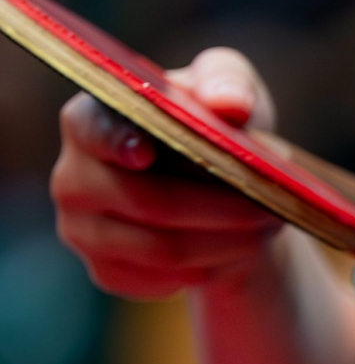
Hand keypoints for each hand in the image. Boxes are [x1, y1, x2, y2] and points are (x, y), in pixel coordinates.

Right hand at [51, 47, 285, 299]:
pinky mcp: (106, 271)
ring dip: (226, 243)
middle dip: (219, 208)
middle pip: (145, 201)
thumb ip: (228, 81)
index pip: (91, 131)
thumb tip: (228, 102)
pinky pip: (160, 282)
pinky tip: (233, 251)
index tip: (149, 153)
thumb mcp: (232, 91)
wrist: (226, 195)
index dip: (117, 144)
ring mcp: (82, 229)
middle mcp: (74, 175)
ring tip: (267, 227)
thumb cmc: (220, 129)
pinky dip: (208, 270)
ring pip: (160, 250)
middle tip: (270, 207)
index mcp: (92, 119)